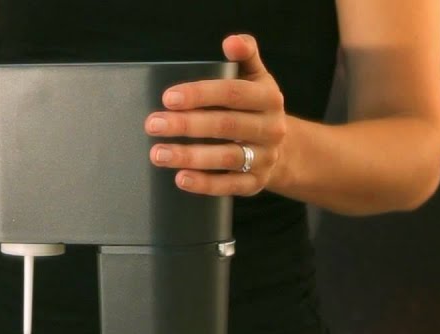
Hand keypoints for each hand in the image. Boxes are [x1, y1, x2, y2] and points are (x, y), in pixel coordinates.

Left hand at [145, 34, 286, 196]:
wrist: (287, 150)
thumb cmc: (257, 108)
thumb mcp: (256, 79)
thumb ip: (245, 56)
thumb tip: (231, 41)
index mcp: (269, 98)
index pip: (233, 93)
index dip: (200, 94)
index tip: (168, 97)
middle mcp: (270, 128)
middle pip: (226, 126)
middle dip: (186, 125)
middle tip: (152, 124)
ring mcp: (264, 158)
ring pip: (226, 158)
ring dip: (189, 156)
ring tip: (157, 154)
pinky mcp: (255, 183)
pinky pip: (229, 186)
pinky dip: (205, 184)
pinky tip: (180, 178)